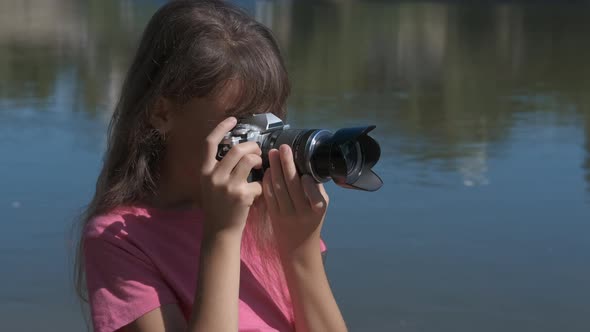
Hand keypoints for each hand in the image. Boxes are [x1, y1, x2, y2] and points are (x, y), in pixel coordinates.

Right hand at [199, 117, 263, 235]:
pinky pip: (258, 181)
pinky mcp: (241, 196)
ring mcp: (227, 186)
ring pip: (250, 160)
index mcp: (204, 171)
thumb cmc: (218, 205)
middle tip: (257, 151)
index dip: (222, 128)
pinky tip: (258, 191)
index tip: (233, 119)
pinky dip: (261, 185)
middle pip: (237, 148)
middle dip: (252, 146)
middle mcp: (214, 176)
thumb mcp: (210, 184)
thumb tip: (238, 147)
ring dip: (259, 160)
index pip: (209, 142)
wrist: (220, 230)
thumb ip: (219, 167)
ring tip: (260, 166)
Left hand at [262, 144, 328, 261]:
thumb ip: (316, 190)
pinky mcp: (273, 215)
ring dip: (275, 169)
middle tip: (283, 148)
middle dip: (287, 165)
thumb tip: (307, 166)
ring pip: (278, 189)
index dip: (308, 184)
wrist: (299, 248)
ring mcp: (286, 214)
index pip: (314, 195)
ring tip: (272, 154)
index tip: (304, 171)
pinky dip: (267, 182)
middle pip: (292, 186)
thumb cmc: (312, 222)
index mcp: (317, 210)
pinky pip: (269, 196)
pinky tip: (268, 170)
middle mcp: (302, 213)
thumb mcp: (321, 208)